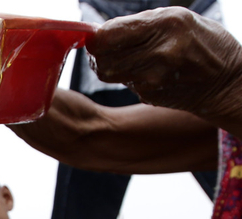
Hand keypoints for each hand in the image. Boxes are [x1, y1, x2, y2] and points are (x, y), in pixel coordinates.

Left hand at [87, 7, 241, 124]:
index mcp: (165, 24)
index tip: (100, 37)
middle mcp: (158, 52)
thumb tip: (100, 34)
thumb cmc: (201, 43)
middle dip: (101, 54)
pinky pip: (126, 84)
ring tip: (132, 59)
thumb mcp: (178, 19)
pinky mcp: (150, 94)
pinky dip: (131, 77)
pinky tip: (149, 72)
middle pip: (103, 59)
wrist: (225, 81)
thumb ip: (139, 25)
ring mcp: (153, 77)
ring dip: (113, 66)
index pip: (108, 36)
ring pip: (110, 73)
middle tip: (110, 50)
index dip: (98, 38)